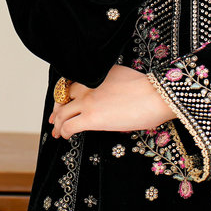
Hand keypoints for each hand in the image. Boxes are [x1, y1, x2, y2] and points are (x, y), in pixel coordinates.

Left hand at [49, 65, 175, 138]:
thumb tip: (108, 95)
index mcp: (95, 75)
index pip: (71, 85)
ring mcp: (88, 101)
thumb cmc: (148, 89)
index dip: (64, 96)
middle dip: (57, 111)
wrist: (156, 96)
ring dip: (58, 124)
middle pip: (63, 98)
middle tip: (54, 120)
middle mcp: (87, 85)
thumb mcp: (122, 77)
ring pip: (63, 113)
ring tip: (57, 132)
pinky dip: (64, 132)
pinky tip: (65, 136)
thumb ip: (108, 83)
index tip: (62, 103)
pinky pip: (69, 126)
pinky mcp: (91, 118)